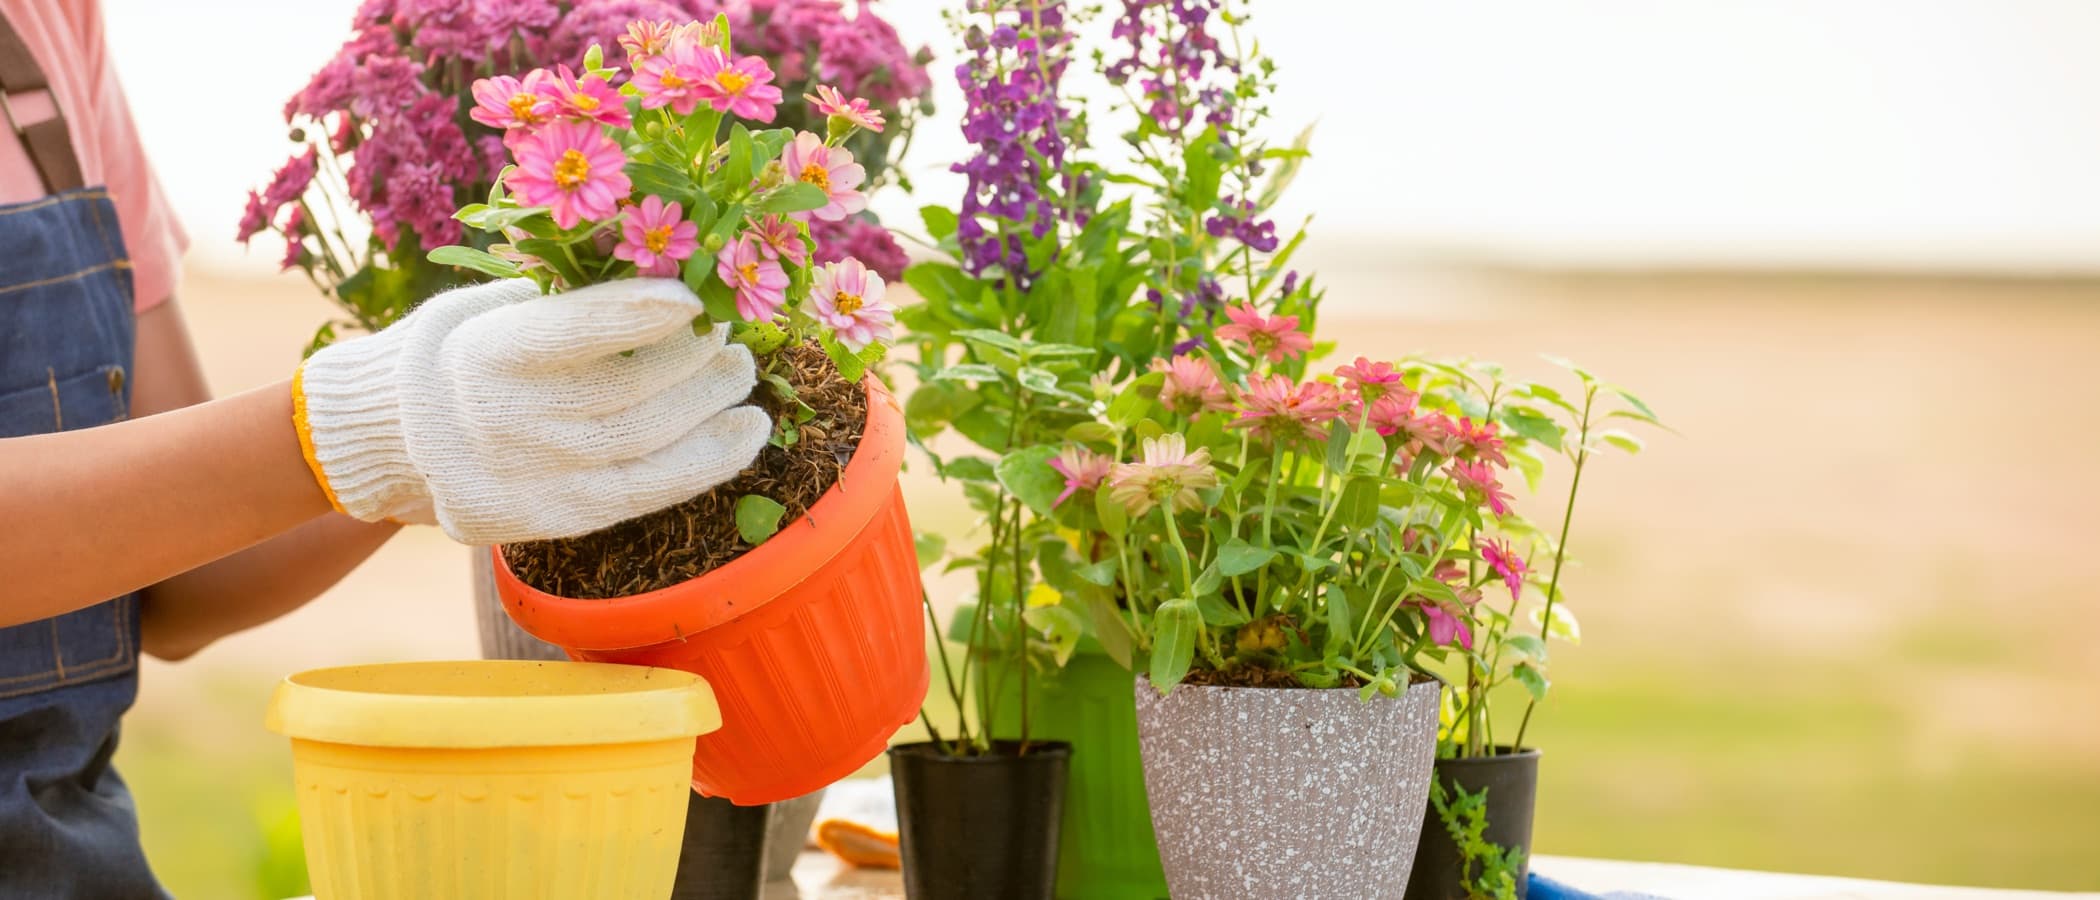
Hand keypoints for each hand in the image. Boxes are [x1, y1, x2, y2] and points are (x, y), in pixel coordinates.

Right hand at [294, 278, 769, 544]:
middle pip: (628, 391)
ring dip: (711, 402)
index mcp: (486, 355)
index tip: (693, 297)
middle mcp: (510, 421)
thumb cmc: (456, 354)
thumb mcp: (482, 308)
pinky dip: (711, 460)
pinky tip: (748, 430)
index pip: (575, 332)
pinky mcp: (564, 516)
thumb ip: (554, 296)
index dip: (640, 313)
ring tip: (740, 370)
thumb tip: (651, 274)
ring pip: (649, 439)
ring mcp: (539, 476)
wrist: (397, 442)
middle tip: (727, 331)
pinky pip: (652, 490)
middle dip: (692, 358)